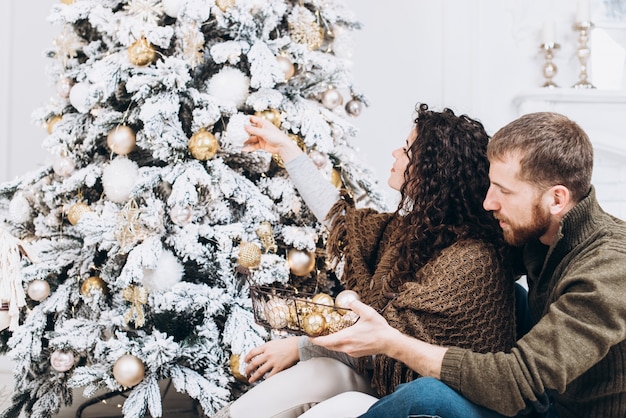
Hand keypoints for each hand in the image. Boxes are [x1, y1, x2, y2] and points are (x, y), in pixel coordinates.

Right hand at [243, 116, 302, 161]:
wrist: (283, 147)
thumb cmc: (276, 137)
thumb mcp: (263, 132)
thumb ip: (253, 130)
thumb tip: (244, 126)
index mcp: (263, 124)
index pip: (252, 119)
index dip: (246, 120)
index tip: (238, 121)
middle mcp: (261, 130)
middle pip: (250, 130)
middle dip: (244, 132)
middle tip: (236, 133)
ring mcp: (261, 137)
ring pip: (251, 138)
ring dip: (245, 141)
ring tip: (239, 143)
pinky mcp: (261, 144)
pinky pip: (253, 145)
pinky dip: (249, 148)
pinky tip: (244, 149)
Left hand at [243, 336, 299, 382]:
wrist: (297, 346)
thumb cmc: (287, 344)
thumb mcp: (273, 342)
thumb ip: (266, 348)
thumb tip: (259, 353)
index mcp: (266, 347)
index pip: (252, 352)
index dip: (247, 357)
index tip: (245, 361)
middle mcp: (268, 354)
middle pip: (254, 363)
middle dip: (248, 369)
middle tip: (246, 372)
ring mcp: (273, 361)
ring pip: (260, 371)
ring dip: (254, 376)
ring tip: (251, 379)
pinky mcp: (278, 367)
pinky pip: (270, 375)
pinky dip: (266, 379)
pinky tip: (263, 381)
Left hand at [312, 300, 446, 378]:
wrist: (389, 342)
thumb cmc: (379, 329)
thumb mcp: (368, 313)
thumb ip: (357, 306)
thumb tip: (350, 302)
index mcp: (347, 337)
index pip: (326, 341)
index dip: (316, 340)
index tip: (309, 337)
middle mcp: (347, 346)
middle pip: (328, 346)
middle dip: (320, 341)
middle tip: (314, 335)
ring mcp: (351, 351)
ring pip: (335, 348)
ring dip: (329, 343)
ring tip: (325, 335)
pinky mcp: (356, 353)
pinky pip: (342, 349)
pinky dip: (337, 344)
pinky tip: (340, 338)